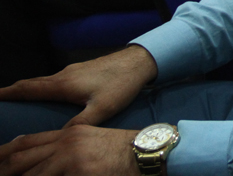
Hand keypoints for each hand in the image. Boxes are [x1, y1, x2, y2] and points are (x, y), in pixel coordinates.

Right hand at [0, 46, 157, 128]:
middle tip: (0, 100)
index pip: (27, 89)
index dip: (7, 93)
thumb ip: (80, 123)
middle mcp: (64, 75)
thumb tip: (60, 137)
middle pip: (31, 83)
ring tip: (18, 100)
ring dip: (28, 89)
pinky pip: (55, 79)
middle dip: (13, 92)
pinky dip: (43, 87)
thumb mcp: (102, 108)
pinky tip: (48, 95)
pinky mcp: (82, 70)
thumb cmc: (121, 84)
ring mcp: (73, 70)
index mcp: (63, 84)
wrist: (139, 61)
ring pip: (44, 81)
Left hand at [0, 126, 137, 175]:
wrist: (147, 151)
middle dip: (4, 167)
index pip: (28, 142)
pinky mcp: (79, 171)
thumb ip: (70, 146)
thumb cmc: (125, 150)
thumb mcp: (94, 141)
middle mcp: (67, 142)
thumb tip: (46, 158)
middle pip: (23, 156)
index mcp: (70, 133)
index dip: (6, 152)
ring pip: (33, 173)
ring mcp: (71, 157)